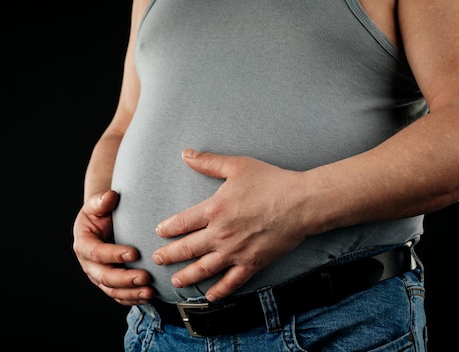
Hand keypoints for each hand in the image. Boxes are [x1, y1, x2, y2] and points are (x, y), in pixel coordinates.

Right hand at [72, 190, 154, 304]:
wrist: (105, 223)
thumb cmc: (102, 212)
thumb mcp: (98, 204)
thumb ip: (102, 200)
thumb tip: (110, 196)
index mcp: (83, 244)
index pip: (96, 252)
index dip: (114, 254)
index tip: (134, 252)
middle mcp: (89, 263)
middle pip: (104, 276)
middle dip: (125, 279)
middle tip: (145, 277)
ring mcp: (99, 276)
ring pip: (112, 290)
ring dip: (131, 293)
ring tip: (150, 291)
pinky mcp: (110, 284)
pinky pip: (120, 296)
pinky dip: (133, 298)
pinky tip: (148, 296)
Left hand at [153, 149, 309, 301]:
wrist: (301, 203)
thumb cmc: (271, 182)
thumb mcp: (237, 166)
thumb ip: (209, 162)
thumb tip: (186, 154)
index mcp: (214, 209)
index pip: (181, 223)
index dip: (167, 229)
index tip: (159, 232)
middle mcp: (220, 234)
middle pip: (186, 248)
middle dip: (169, 255)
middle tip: (158, 259)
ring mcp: (235, 251)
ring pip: (204, 269)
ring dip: (187, 276)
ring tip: (176, 281)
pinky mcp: (252, 263)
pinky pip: (231, 282)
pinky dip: (219, 291)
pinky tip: (210, 296)